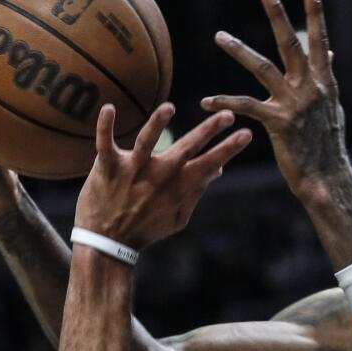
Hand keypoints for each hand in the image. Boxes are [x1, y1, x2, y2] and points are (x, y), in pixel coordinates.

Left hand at [74, 104, 251, 249]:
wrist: (109, 242)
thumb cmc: (146, 228)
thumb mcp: (178, 215)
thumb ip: (197, 190)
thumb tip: (218, 168)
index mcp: (178, 186)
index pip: (210, 163)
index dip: (229, 148)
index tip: (247, 133)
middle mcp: (159, 175)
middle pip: (187, 148)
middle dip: (209, 130)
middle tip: (228, 114)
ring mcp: (133, 170)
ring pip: (146, 141)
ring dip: (158, 124)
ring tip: (169, 108)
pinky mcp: (108, 167)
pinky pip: (105, 143)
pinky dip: (105, 126)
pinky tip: (110, 108)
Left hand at [201, 0, 343, 196]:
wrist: (327, 178)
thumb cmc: (327, 147)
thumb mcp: (331, 109)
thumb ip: (325, 79)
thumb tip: (328, 56)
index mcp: (324, 83)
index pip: (319, 42)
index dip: (316, 15)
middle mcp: (311, 88)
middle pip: (292, 44)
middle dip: (279, 16)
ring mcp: (295, 104)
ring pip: (262, 68)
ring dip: (239, 50)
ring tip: (219, 35)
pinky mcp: (279, 122)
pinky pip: (246, 106)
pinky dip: (224, 102)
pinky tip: (205, 101)